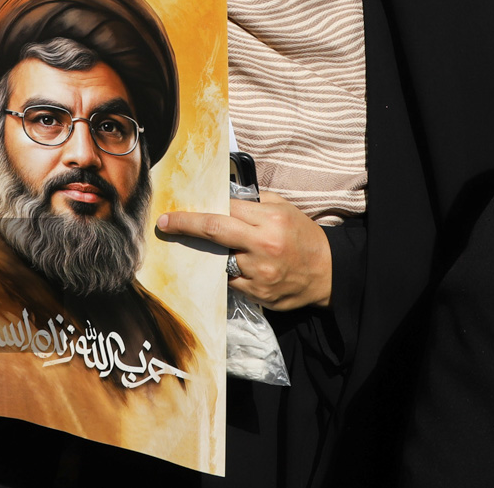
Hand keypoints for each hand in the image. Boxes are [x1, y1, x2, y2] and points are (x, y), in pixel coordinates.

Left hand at [157, 191, 331, 309]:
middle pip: (215, 231)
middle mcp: (263, 245)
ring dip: (211, 255)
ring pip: (220, 261)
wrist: (328, 272)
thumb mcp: (284, 208)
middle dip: (186, 226)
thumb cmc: (303, 235)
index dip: (197, 211)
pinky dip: (229, 273)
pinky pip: (231, 282)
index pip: (225, 209)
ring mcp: (259, 272)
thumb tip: (222, 199)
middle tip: (165, 224)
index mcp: (269, 220)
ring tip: (209, 251)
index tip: (173, 214)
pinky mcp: (258, 294)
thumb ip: (254, 202)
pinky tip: (236, 268)